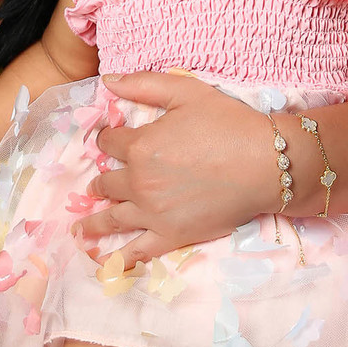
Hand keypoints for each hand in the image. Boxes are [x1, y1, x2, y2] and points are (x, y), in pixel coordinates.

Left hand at [77, 71, 267, 266]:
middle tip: (97, 185)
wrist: (266, 164)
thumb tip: (107, 81)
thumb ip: (144, 84)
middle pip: (107, 182)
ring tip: (81, 229)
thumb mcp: (186, 92)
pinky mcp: (172, 235)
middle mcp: (139, 182)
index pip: (108, 142)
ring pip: (113, 217)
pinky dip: (117, 259)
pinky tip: (102, 265)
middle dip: (101, 180)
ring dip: (94, 221)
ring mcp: (153, 212)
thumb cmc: (229, 124)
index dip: (107, 139)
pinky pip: (137, 251)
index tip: (110, 141)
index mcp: (140, 146)